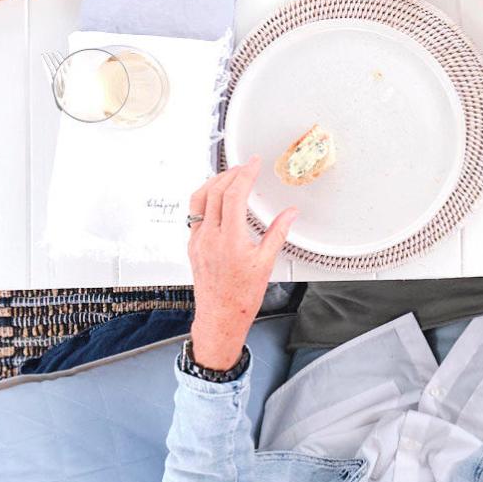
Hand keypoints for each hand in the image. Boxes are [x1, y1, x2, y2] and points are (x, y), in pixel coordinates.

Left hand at [185, 160, 297, 369]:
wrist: (220, 317)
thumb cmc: (241, 298)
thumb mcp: (265, 263)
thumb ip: (277, 233)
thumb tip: (290, 214)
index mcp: (229, 239)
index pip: (234, 194)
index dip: (245, 174)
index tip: (253, 164)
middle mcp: (209, 237)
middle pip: (215, 191)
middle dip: (231, 173)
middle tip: (245, 167)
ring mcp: (197, 241)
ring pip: (198, 199)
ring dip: (214, 183)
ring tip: (228, 177)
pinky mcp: (192, 246)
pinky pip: (194, 214)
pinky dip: (205, 199)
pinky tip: (216, 201)